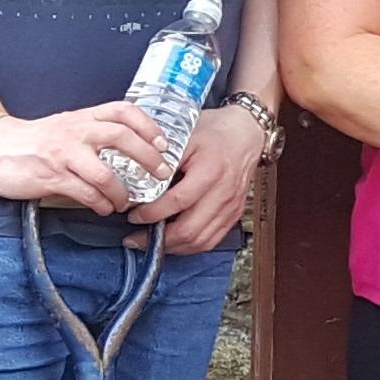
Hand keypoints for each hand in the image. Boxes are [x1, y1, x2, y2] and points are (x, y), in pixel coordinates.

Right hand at [0, 101, 175, 214]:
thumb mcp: (67, 126)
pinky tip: (105, 208)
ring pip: (106, 173)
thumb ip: (93, 132)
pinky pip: (86, 193)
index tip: (164, 142)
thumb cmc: (34, 140)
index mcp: (83, 117)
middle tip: (161, 174)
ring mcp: (63, 154)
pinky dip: (101, 204)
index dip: (149, 125)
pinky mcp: (51, 176)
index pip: (123, 111)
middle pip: (122, 138)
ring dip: (122, 192)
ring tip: (126, 202)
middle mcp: (76, 131)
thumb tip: (130, 150)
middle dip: (148, 158)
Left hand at [135, 94, 269, 255]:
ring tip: (150, 243)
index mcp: (211, 170)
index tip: (134, 215)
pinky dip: (190, 246)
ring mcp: (231, 206)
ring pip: (200, 241)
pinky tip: (174, 242)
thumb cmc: (215, 132)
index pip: (178, 201)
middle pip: (190, 229)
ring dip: (173, 247)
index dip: (153, 213)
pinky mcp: (234, 214)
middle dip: (158, 239)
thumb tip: (137, 180)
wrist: (245, 134)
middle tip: (135, 238)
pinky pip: (212, 240)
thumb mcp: (185, 136)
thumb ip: (163, 158)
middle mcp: (223, 192)